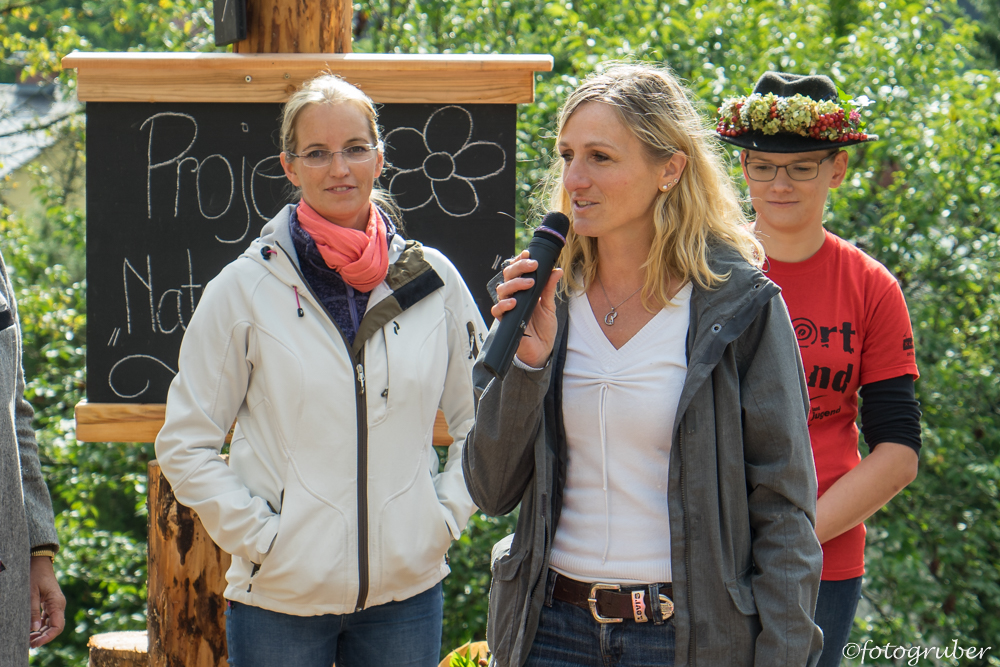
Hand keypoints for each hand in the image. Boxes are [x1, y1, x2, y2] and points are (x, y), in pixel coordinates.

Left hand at [29, 555, 65, 647]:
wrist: (39, 562)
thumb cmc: (35, 575)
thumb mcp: (31, 593)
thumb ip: (33, 611)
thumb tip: (34, 629)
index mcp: (57, 603)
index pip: (57, 626)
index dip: (48, 637)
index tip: (36, 644)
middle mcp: (59, 605)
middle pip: (55, 628)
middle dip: (43, 638)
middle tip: (29, 644)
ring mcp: (56, 604)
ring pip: (52, 624)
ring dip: (42, 633)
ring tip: (28, 639)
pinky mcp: (51, 603)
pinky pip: (48, 619)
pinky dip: (41, 626)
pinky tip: (32, 630)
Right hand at [491, 250, 563, 368]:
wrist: (542, 350)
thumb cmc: (543, 327)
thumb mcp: (549, 306)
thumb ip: (549, 288)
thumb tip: (556, 270)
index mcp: (523, 290)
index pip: (516, 271)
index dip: (519, 260)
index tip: (529, 253)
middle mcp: (513, 296)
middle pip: (507, 276)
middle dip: (519, 267)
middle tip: (532, 265)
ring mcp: (508, 308)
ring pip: (501, 290)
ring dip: (514, 284)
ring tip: (529, 283)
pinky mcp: (504, 321)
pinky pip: (497, 310)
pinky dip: (504, 305)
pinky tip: (513, 302)